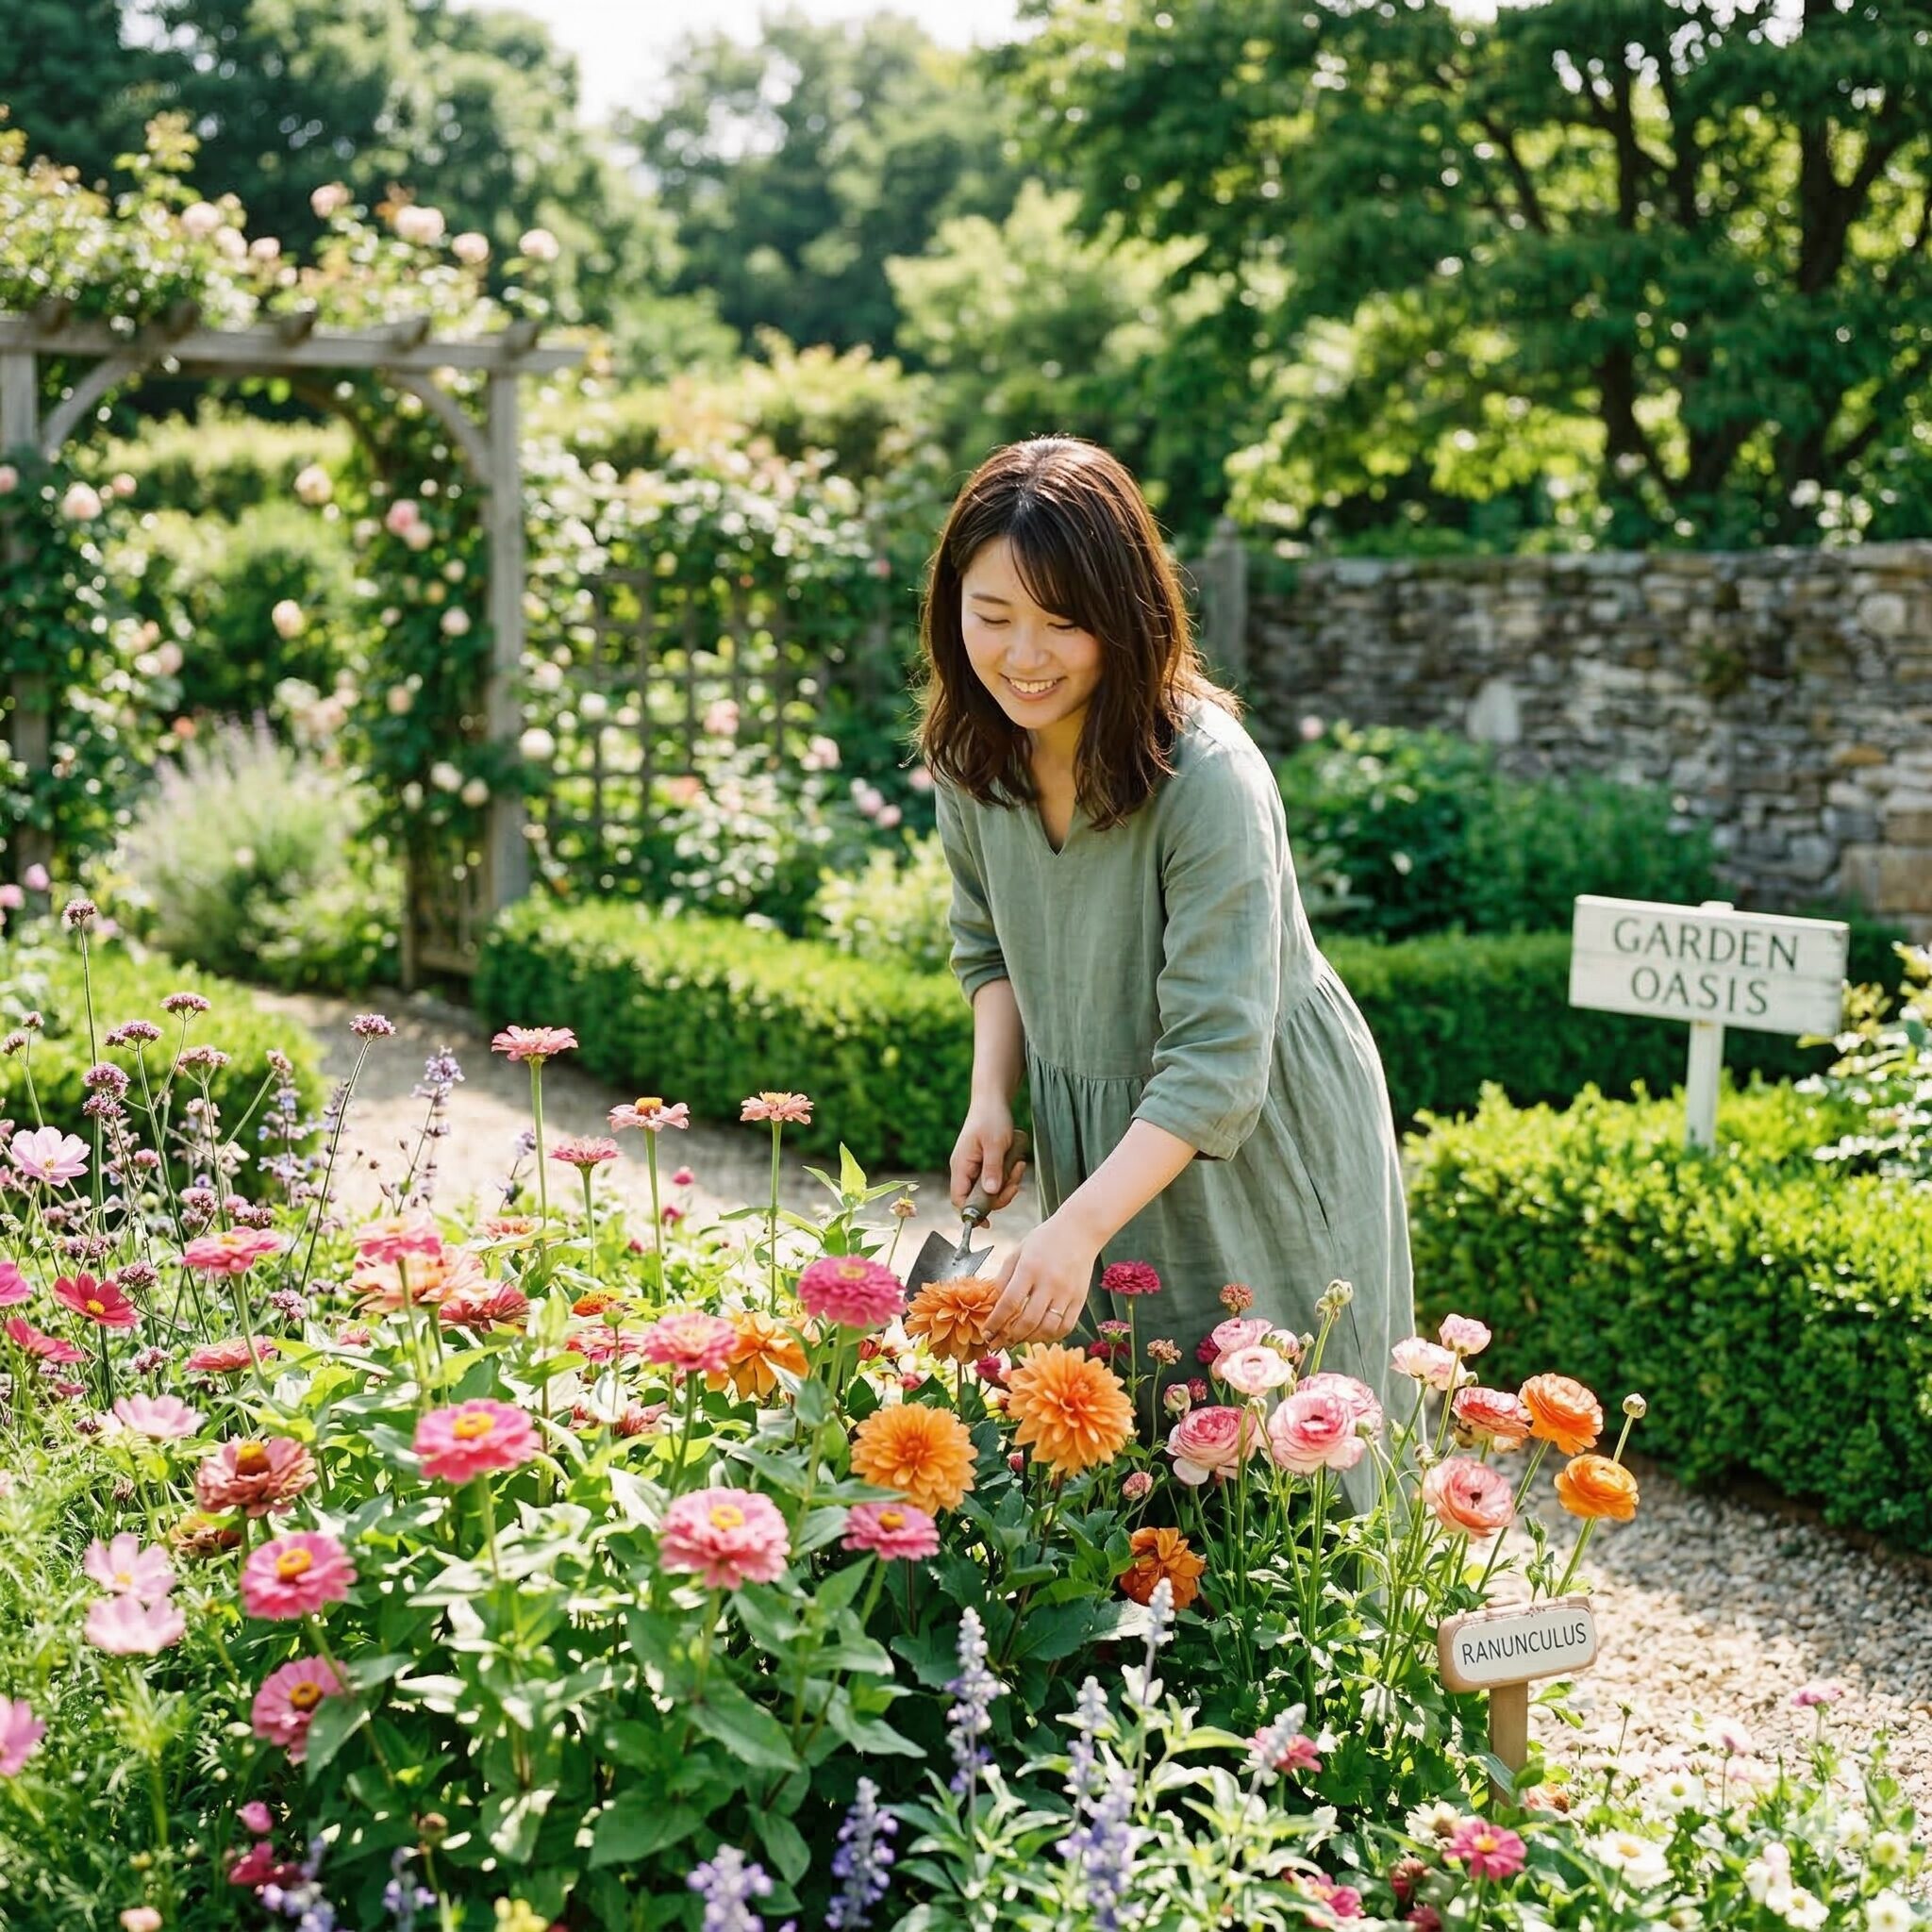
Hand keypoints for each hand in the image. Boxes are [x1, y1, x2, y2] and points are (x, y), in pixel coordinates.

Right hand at [949, 1106, 1028, 1214]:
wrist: (993, 1100)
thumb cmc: (991, 1118)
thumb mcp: (995, 1143)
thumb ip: (992, 1169)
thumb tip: (991, 1193)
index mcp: (961, 1166)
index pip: (959, 1200)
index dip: (971, 1214)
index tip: (988, 1223)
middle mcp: (964, 1169)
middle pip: (978, 1199)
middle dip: (1000, 1195)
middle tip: (1015, 1181)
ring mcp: (974, 1167)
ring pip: (990, 1190)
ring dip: (1007, 1184)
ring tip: (1018, 1165)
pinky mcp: (985, 1164)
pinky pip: (996, 1179)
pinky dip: (1008, 1176)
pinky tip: (1016, 1163)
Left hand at [983, 1212, 1101, 1348]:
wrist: (1079, 1230)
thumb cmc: (1045, 1240)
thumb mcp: (1018, 1251)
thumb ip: (1004, 1277)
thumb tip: (994, 1305)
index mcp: (1029, 1268)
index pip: (1009, 1303)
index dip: (995, 1323)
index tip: (986, 1334)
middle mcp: (1049, 1283)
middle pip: (1027, 1321)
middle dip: (1009, 1337)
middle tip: (999, 1343)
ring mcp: (1067, 1293)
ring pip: (1047, 1328)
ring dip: (1029, 1339)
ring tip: (1017, 1339)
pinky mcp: (1080, 1299)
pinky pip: (1066, 1326)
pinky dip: (1051, 1336)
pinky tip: (1040, 1334)